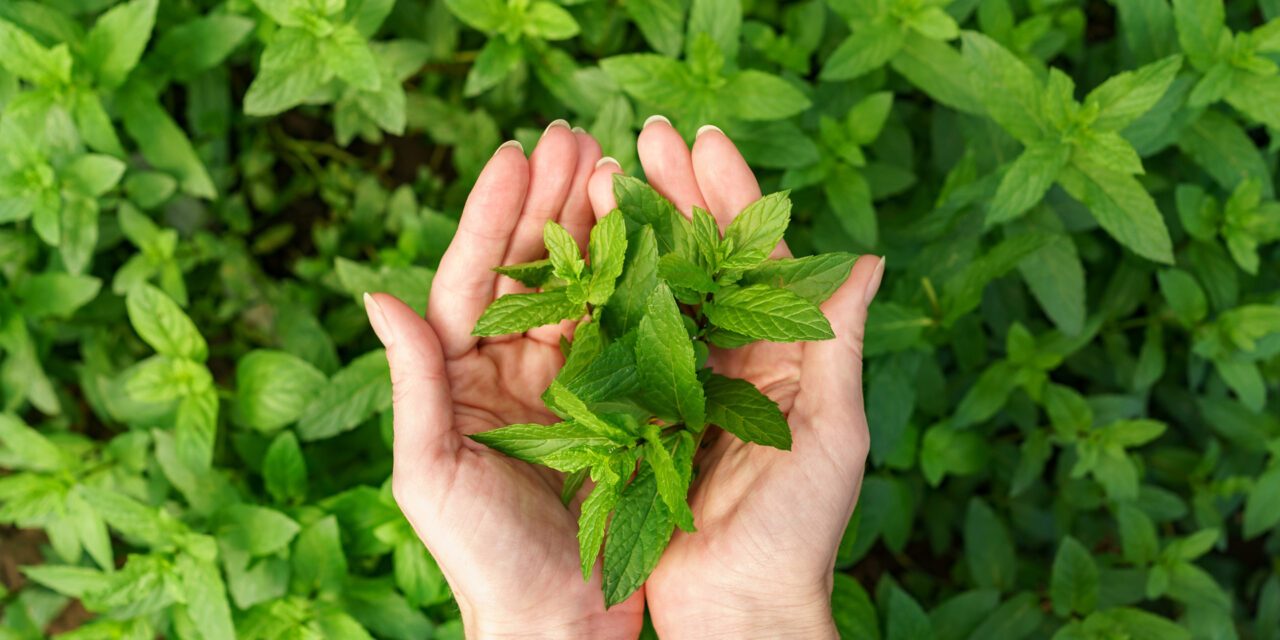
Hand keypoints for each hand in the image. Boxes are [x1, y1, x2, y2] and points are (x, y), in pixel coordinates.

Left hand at [364, 122, 645, 638]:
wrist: (557, 623)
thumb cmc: (482, 560)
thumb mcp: (432, 472)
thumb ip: (414, 382)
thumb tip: (377, 294)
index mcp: (461, 378)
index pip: (473, 279)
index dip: (493, 215)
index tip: (517, 154)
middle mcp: (512, 370)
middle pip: (530, 269)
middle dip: (550, 201)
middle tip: (575, 134)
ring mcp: (568, 383)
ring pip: (582, 288)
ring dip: (596, 226)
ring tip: (616, 165)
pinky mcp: (617, 404)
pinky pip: (626, 331)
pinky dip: (638, 282)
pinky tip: (655, 237)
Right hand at [586, 118, 884, 639]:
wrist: (737, 608)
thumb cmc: (800, 531)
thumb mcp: (833, 434)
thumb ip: (837, 344)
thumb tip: (867, 258)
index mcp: (784, 354)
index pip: (759, 257)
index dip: (732, 196)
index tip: (702, 140)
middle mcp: (732, 358)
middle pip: (703, 259)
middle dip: (676, 194)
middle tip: (643, 136)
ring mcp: (682, 382)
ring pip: (657, 289)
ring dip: (635, 231)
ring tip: (603, 173)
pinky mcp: (638, 413)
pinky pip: (620, 344)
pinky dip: (602, 297)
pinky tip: (579, 252)